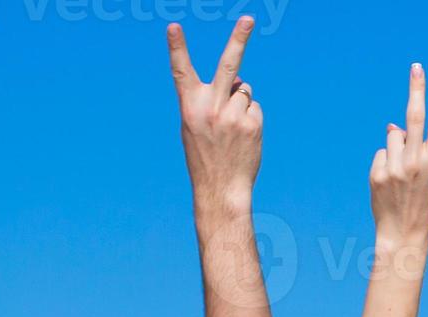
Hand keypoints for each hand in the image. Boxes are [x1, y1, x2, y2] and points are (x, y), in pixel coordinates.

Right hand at [169, 17, 261, 213]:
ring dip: (241, 101)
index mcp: (190, 107)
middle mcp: (211, 108)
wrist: (221, 188)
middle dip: (239, 39)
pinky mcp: (251, 124)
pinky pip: (254, 107)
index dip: (177, 48)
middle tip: (249, 19)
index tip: (173, 27)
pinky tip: (242, 136)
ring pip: (244, 89)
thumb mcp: (196, 125)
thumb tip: (240, 78)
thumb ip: (212, 98)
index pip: (181, 72)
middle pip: (228, 66)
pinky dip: (250, 116)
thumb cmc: (205, 155)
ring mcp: (233, 116)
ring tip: (231, 128)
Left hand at [369, 64, 427, 252]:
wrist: (403, 235)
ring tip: (402, 173)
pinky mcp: (377, 174)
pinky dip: (385, 162)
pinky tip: (390, 182)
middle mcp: (415, 161)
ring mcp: (395, 167)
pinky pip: (381, 154)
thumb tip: (393, 126)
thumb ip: (414, 149)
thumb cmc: (421, 203)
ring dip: (397, 146)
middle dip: (417, 88)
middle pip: (414, 115)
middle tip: (416, 66)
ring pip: (393, 136)